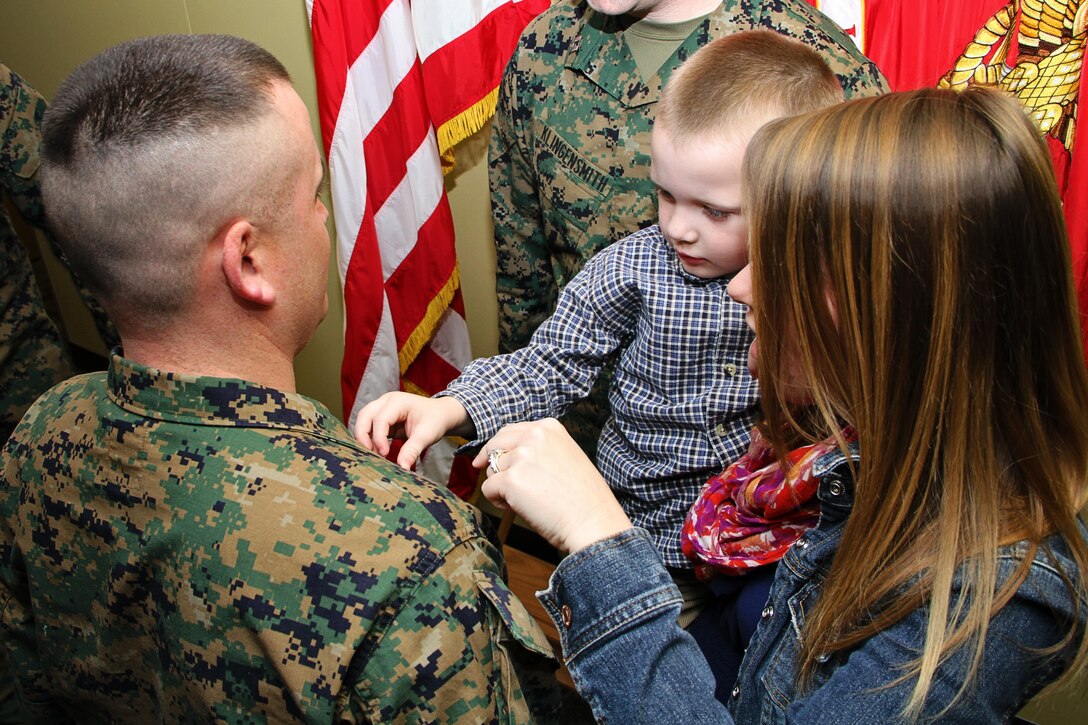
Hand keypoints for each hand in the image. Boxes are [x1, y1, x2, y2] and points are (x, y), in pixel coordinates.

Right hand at [353, 392, 471, 469]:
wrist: (441, 414)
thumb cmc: (435, 420)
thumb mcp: (426, 435)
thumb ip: (412, 450)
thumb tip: (402, 468)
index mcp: (398, 402)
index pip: (380, 419)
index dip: (379, 438)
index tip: (385, 454)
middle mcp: (386, 401)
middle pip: (364, 415)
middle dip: (363, 435)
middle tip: (368, 454)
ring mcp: (382, 408)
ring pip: (363, 420)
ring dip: (364, 437)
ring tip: (371, 454)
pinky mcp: (382, 418)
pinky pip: (369, 427)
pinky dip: (369, 439)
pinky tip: (375, 452)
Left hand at [475, 418, 632, 552]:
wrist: (592, 520)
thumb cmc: (582, 497)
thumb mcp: (564, 456)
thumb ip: (538, 449)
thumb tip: (504, 455)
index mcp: (548, 427)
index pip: (510, 431)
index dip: (499, 449)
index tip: (492, 460)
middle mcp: (534, 436)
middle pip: (494, 445)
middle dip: (490, 463)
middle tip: (496, 482)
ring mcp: (522, 456)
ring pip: (490, 469)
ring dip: (499, 485)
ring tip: (521, 499)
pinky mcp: (511, 480)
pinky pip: (487, 488)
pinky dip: (496, 501)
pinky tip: (515, 508)